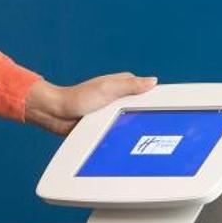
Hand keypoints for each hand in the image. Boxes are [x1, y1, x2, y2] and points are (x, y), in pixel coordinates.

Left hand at [24, 72, 157, 134]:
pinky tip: (123, 141)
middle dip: (144, 117)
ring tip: (131, 134)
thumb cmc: (77, 98)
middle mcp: (120, 98)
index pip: (147, 91)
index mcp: (123, 84)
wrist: (57, 115)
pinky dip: (121, 136)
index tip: (164, 110)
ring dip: (131, 129)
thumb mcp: (107, 89)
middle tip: (147, 126)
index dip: (155, 100)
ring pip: (131, 123)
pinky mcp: (106, 125)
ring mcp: (113, 112)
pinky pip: (119, 132)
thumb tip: (153, 81)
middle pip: (142, 109)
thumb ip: (130, 85)